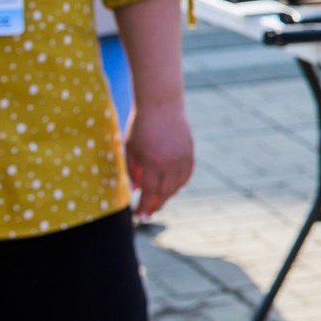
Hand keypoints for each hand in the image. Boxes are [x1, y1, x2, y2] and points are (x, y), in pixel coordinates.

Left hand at [127, 99, 196, 217]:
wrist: (161, 104)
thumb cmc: (140, 125)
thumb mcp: (130, 148)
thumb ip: (133, 170)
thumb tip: (137, 189)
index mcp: (153, 162)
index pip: (149, 192)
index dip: (144, 206)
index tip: (139, 216)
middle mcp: (170, 162)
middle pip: (165, 192)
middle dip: (156, 205)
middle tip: (148, 214)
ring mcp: (183, 157)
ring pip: (178, 185)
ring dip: (168, 196)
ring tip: (159, 202)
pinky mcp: (190, 152)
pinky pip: (187, 174)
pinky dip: (180, 184)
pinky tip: (172, 188)